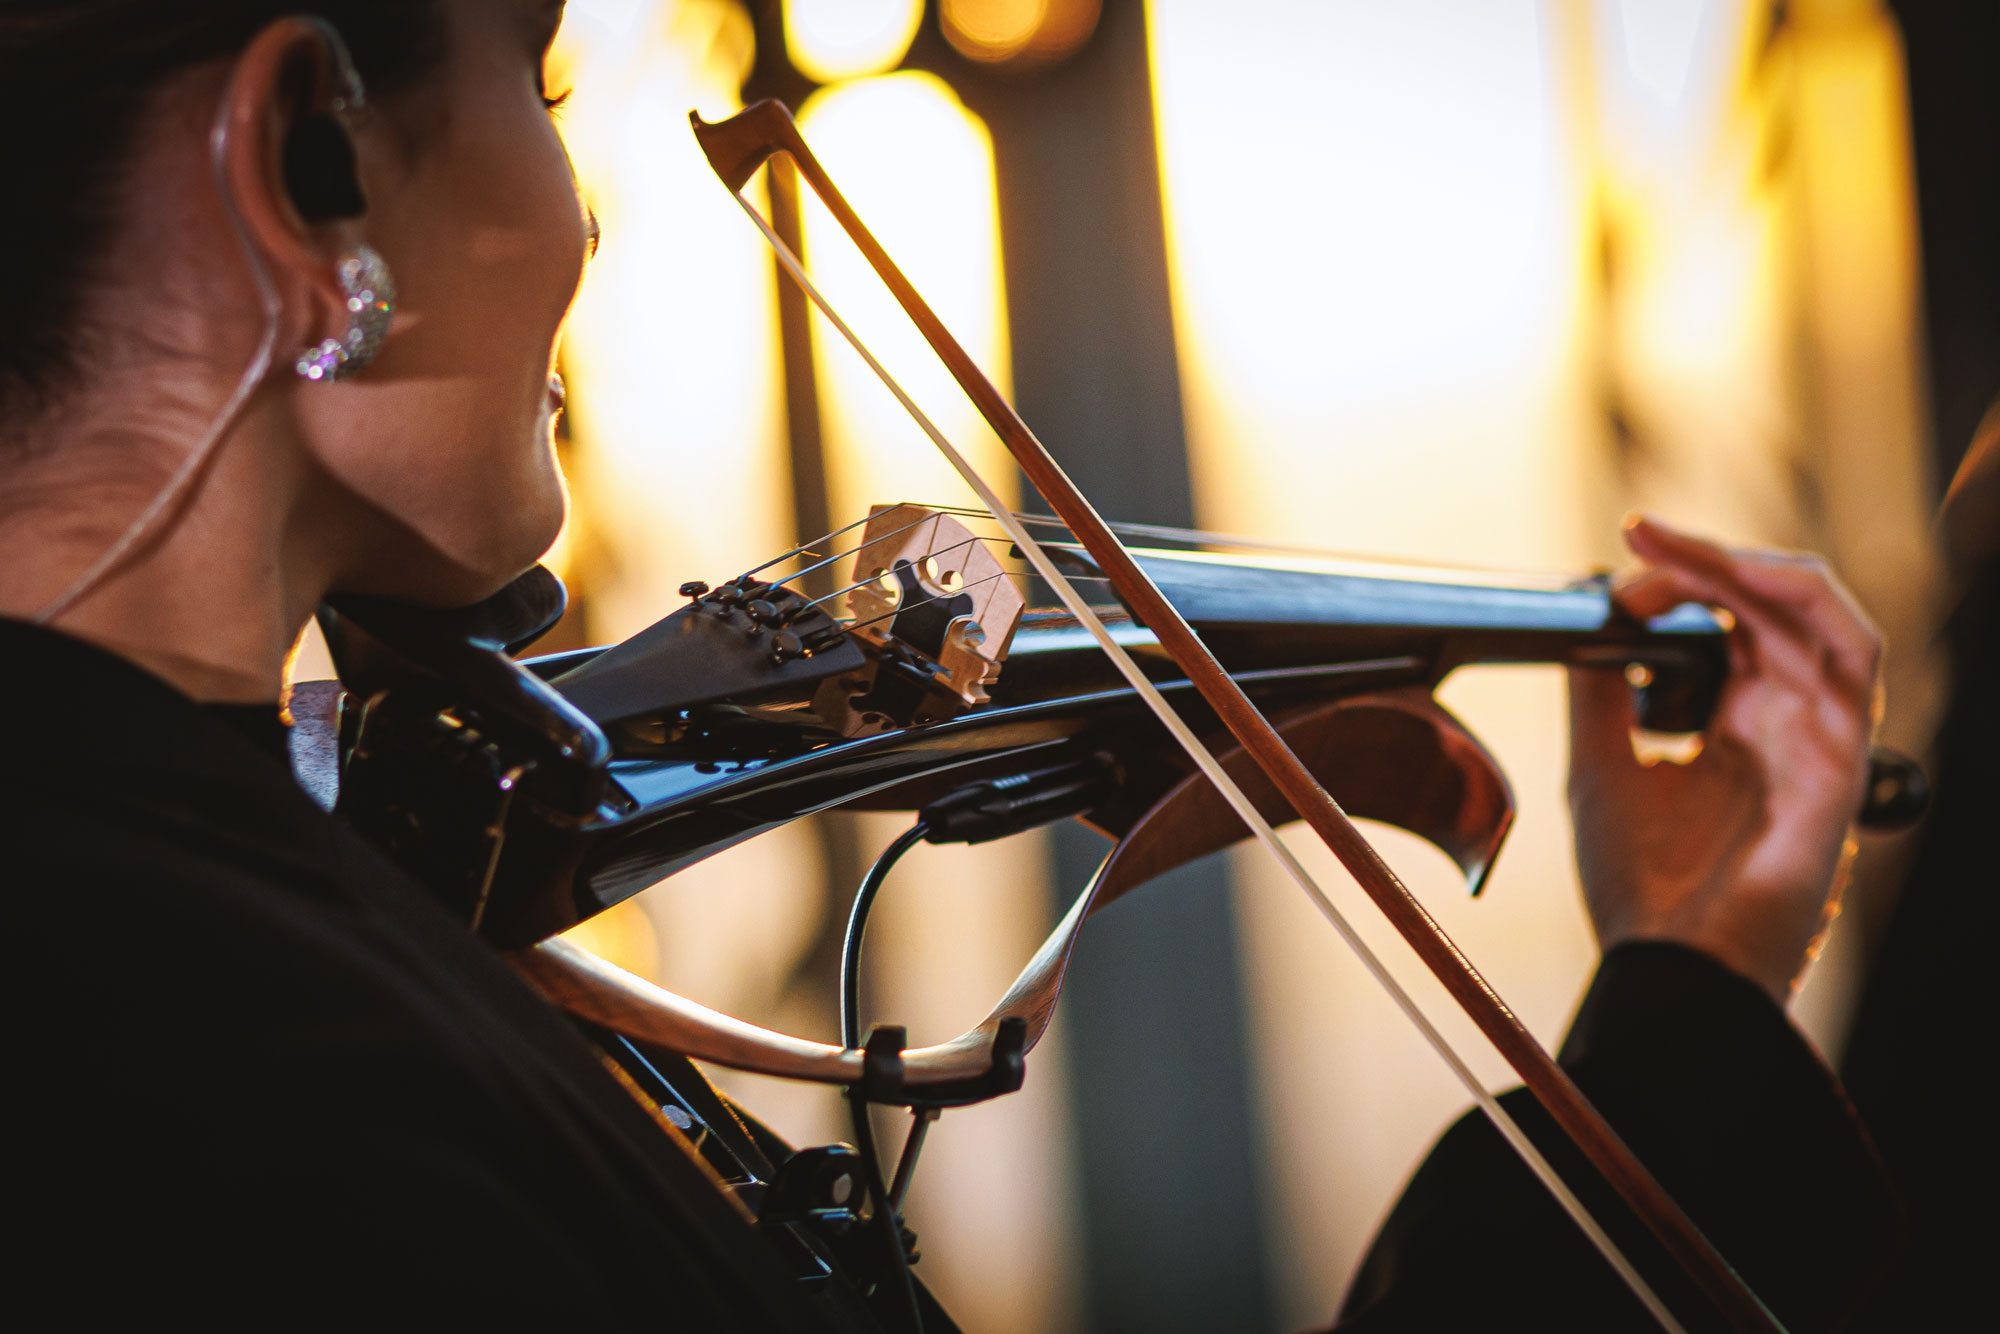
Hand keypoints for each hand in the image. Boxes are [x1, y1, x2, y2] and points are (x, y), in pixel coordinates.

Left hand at [1568, 516, 1881, 1001]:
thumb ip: (1600, 692)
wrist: (1670, 969)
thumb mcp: (1599, 767)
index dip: (1681, 578)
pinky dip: (1803, 603)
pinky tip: (1744, 582)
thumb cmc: (1644, 893)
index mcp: (1736, 725)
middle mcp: (1785, 722)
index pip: (1729, 620)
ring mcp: (1817, 736)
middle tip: (1640, 538)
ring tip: (1681, 551)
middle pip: (1770, 603)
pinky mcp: (1840, 758)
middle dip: (1704, 557)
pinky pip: (1854, 657)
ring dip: (1749, 564)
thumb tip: (1585, 613)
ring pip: (1817, 612)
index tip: (1617, 569)